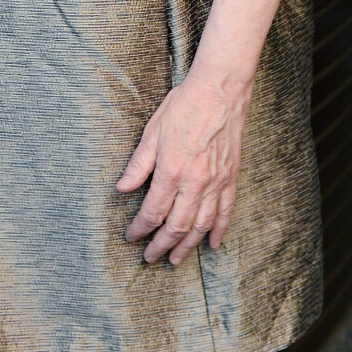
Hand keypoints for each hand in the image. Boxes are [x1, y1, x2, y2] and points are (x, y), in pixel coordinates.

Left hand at [115, 71, 250, 265]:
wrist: (219, 92)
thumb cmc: (183, 107)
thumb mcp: (152, 132)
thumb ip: (138, 165)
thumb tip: (121, 189)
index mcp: (171, 172)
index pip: (153, 212)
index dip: (140, 229)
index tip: (131, 237)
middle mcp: (195, 184)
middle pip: (177, 227)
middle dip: (161, 246)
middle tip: (150, 258)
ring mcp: (215, 184)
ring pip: (201, 226)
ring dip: (188, 246)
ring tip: (176, 259)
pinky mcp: (230, 179)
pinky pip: (225, 212)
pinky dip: (219, 231)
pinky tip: (212, 244)